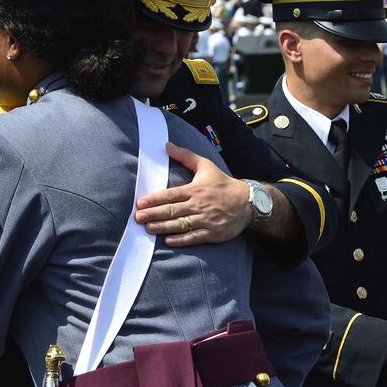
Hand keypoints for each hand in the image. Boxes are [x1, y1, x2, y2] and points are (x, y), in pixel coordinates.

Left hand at [135, 143, 252, 246]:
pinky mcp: (213, 233)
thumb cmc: (223, 184)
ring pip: (180, 224)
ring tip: (148, 228)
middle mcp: (199, 205)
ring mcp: (206, 220)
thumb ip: (185, 156)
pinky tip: (168, 240)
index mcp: (195, 189)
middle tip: (138, 218)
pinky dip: (180, 239)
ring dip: (162, 227)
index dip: (154, 199)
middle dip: (153, 214)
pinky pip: (194, 237)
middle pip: (172, 211)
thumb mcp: (206, 166)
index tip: (140, 203)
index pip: (170, 195)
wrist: (248, 201)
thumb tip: (167, 145)